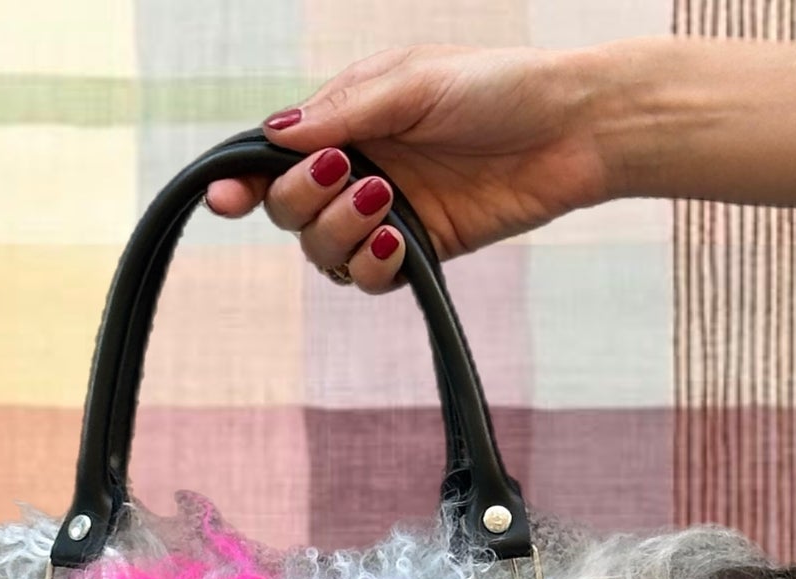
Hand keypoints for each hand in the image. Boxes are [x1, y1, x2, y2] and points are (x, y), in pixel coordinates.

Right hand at [203, 44, 610, 291]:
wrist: (570, 129)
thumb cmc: (496, 88)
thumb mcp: (412, 82)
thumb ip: (343, 112)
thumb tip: (276, 136)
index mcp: (346, 121)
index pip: (275, 159)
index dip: (243, 182)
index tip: (225, 199)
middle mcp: (356, 170)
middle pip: (289, 212)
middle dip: (303, 201)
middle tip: (348, 175)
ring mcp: (385, 215)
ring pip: (324, 252)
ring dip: (341, 232)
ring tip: (386, 201)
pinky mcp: (418, 252)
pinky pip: (369, 279)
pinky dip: (373, 266)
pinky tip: (398, 242)